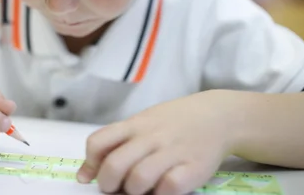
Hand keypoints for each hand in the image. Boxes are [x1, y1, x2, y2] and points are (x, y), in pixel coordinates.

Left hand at [77, 90, 231, 194]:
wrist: (218, 116)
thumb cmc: (174, 123)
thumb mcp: (143, 124)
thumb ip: (116, 144)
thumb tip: (85, 176)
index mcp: (135, 125)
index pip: (98, 142)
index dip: (91, 163)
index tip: (93, 176)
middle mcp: (151, 137)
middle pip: (115, 165)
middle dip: (108, 184)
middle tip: (115, 188)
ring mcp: (172, 152)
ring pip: (139, 179)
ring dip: (134, 191)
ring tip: (139, 190)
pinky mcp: (193, 168)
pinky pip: (169, 187)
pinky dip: (161, 194)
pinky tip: (162, 189)